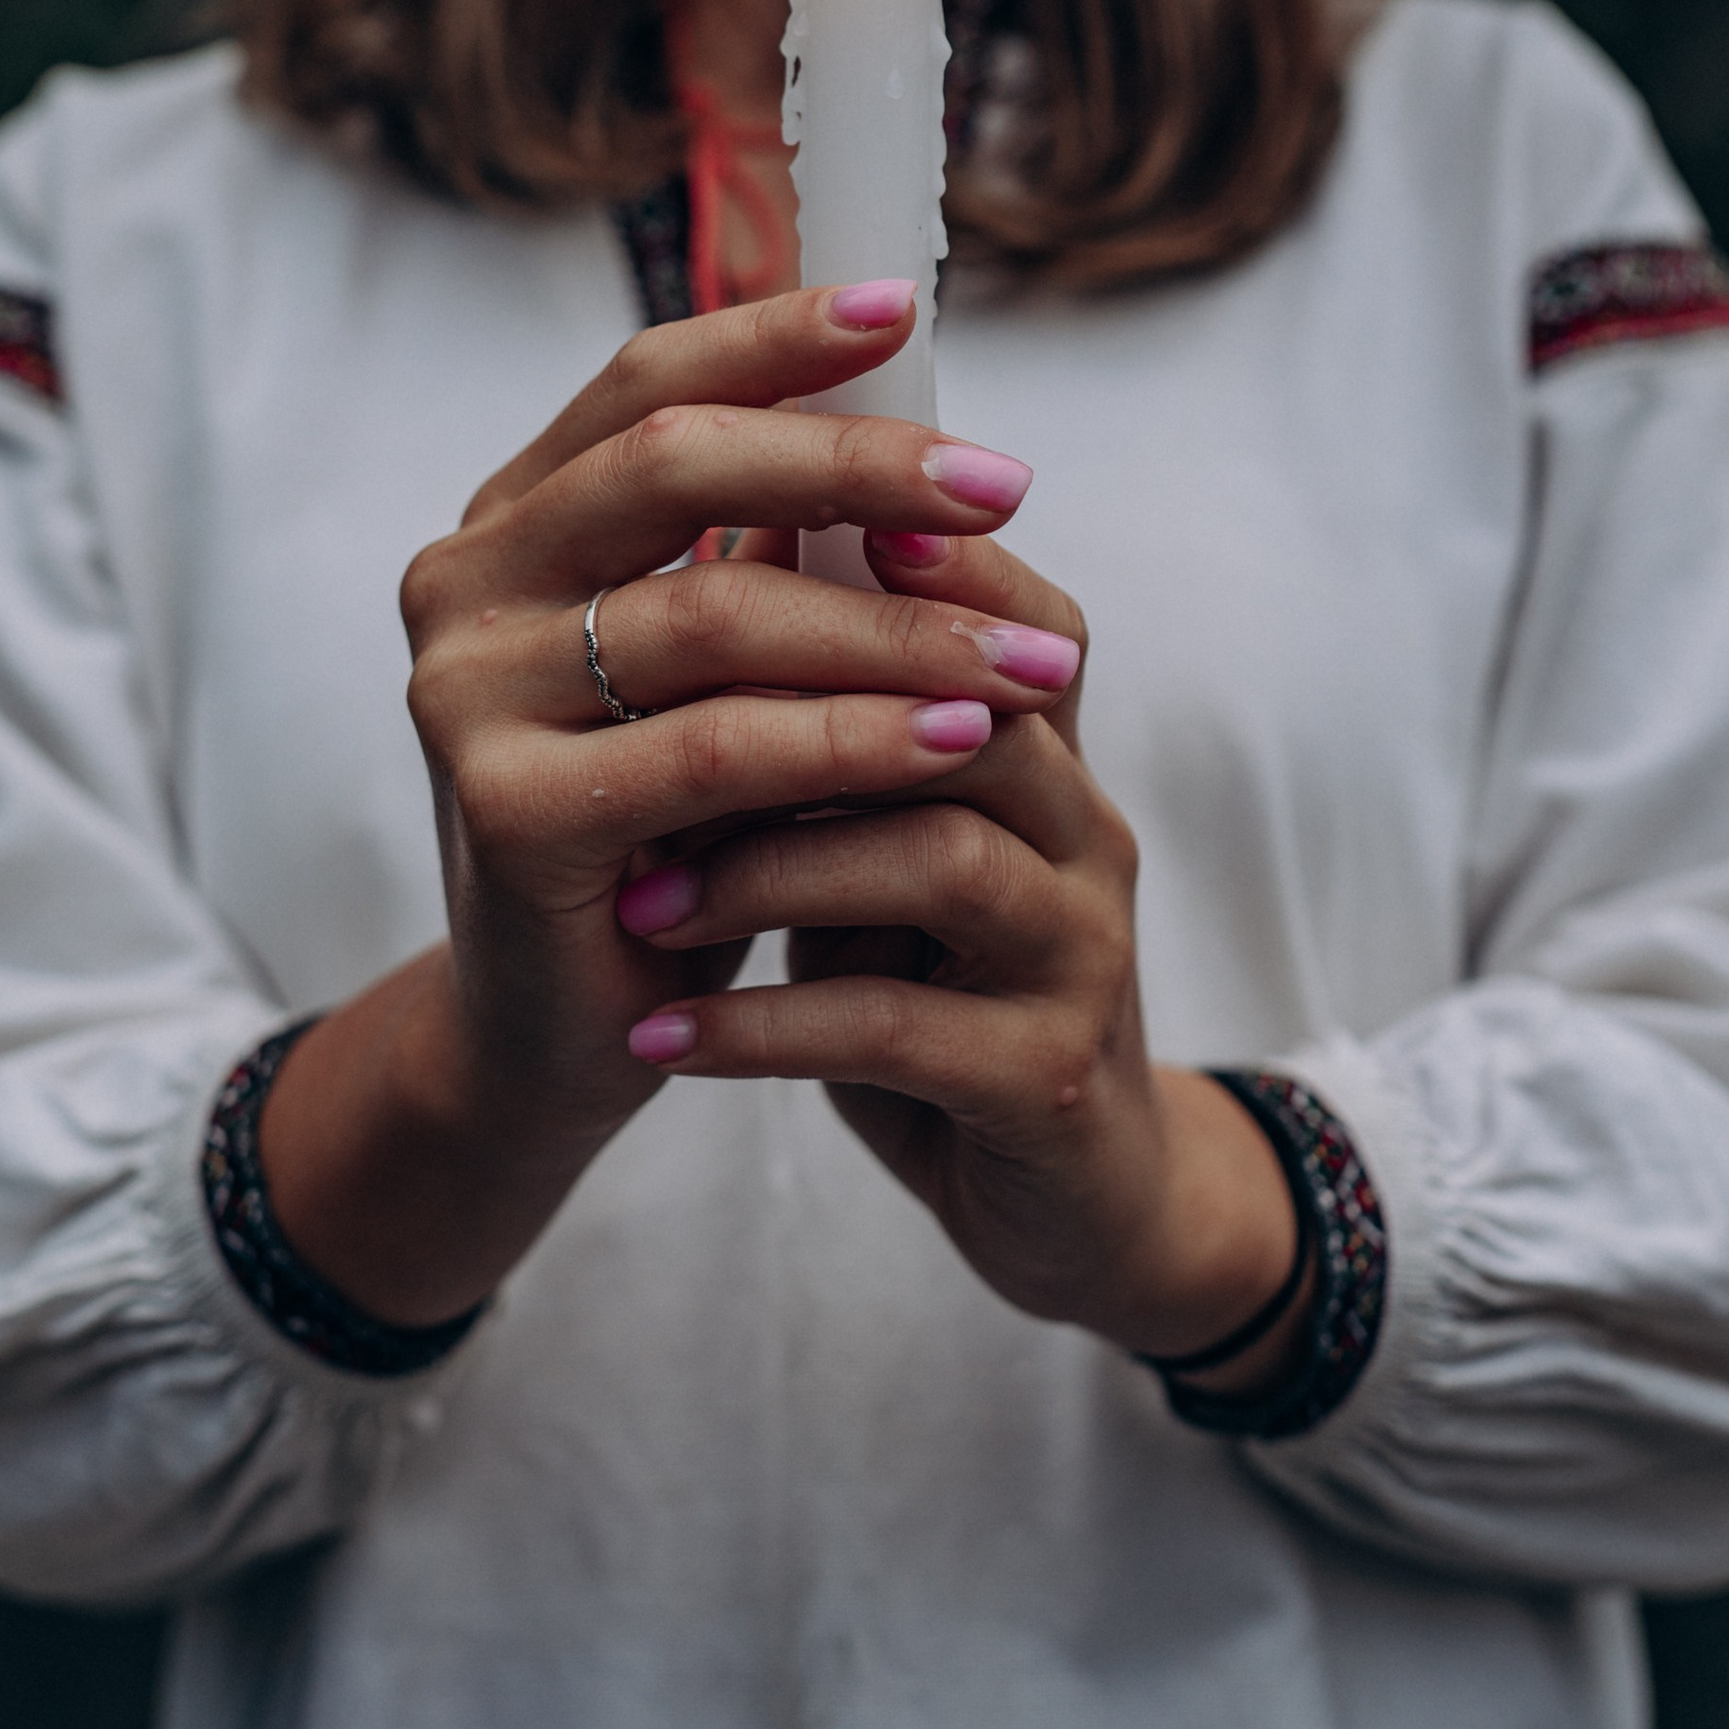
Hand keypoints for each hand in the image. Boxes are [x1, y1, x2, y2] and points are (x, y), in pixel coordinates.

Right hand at [259, 282, 1066, 1327]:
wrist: (565, 1029)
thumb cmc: (667, 825)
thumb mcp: (724, 668)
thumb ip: (778, 549)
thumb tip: (924, 419)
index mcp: (513, 519)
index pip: (645, 382)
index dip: (773, 337)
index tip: (904, 315)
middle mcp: (463, 582)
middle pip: (674, 463)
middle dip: (860, 467)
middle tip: (1005, 485)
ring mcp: (465, 695)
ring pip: (716, 614)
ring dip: (897, 629)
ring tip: (1031, 656)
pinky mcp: (505, 812)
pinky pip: (718, 750)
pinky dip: (855, 741)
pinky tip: (958, 738)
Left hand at [617, 528, 1309, 1382]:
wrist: (1064, 1197)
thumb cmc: (933, 980)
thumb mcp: (882, 839)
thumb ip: (829, 720)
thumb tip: (722, 549)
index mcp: (1049, 758)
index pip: (1019, 616)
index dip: (920, 567)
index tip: (762, 532)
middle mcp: (1087, 834)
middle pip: (980, 709)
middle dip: (803, 708)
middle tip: (641, 733)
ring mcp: (1081, 956)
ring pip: (939, 855)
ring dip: (770, 870)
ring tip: (641, 903)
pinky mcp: (1051, 1082)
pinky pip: (901, 1027)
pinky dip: (766, 1029)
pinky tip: (665, 1040)